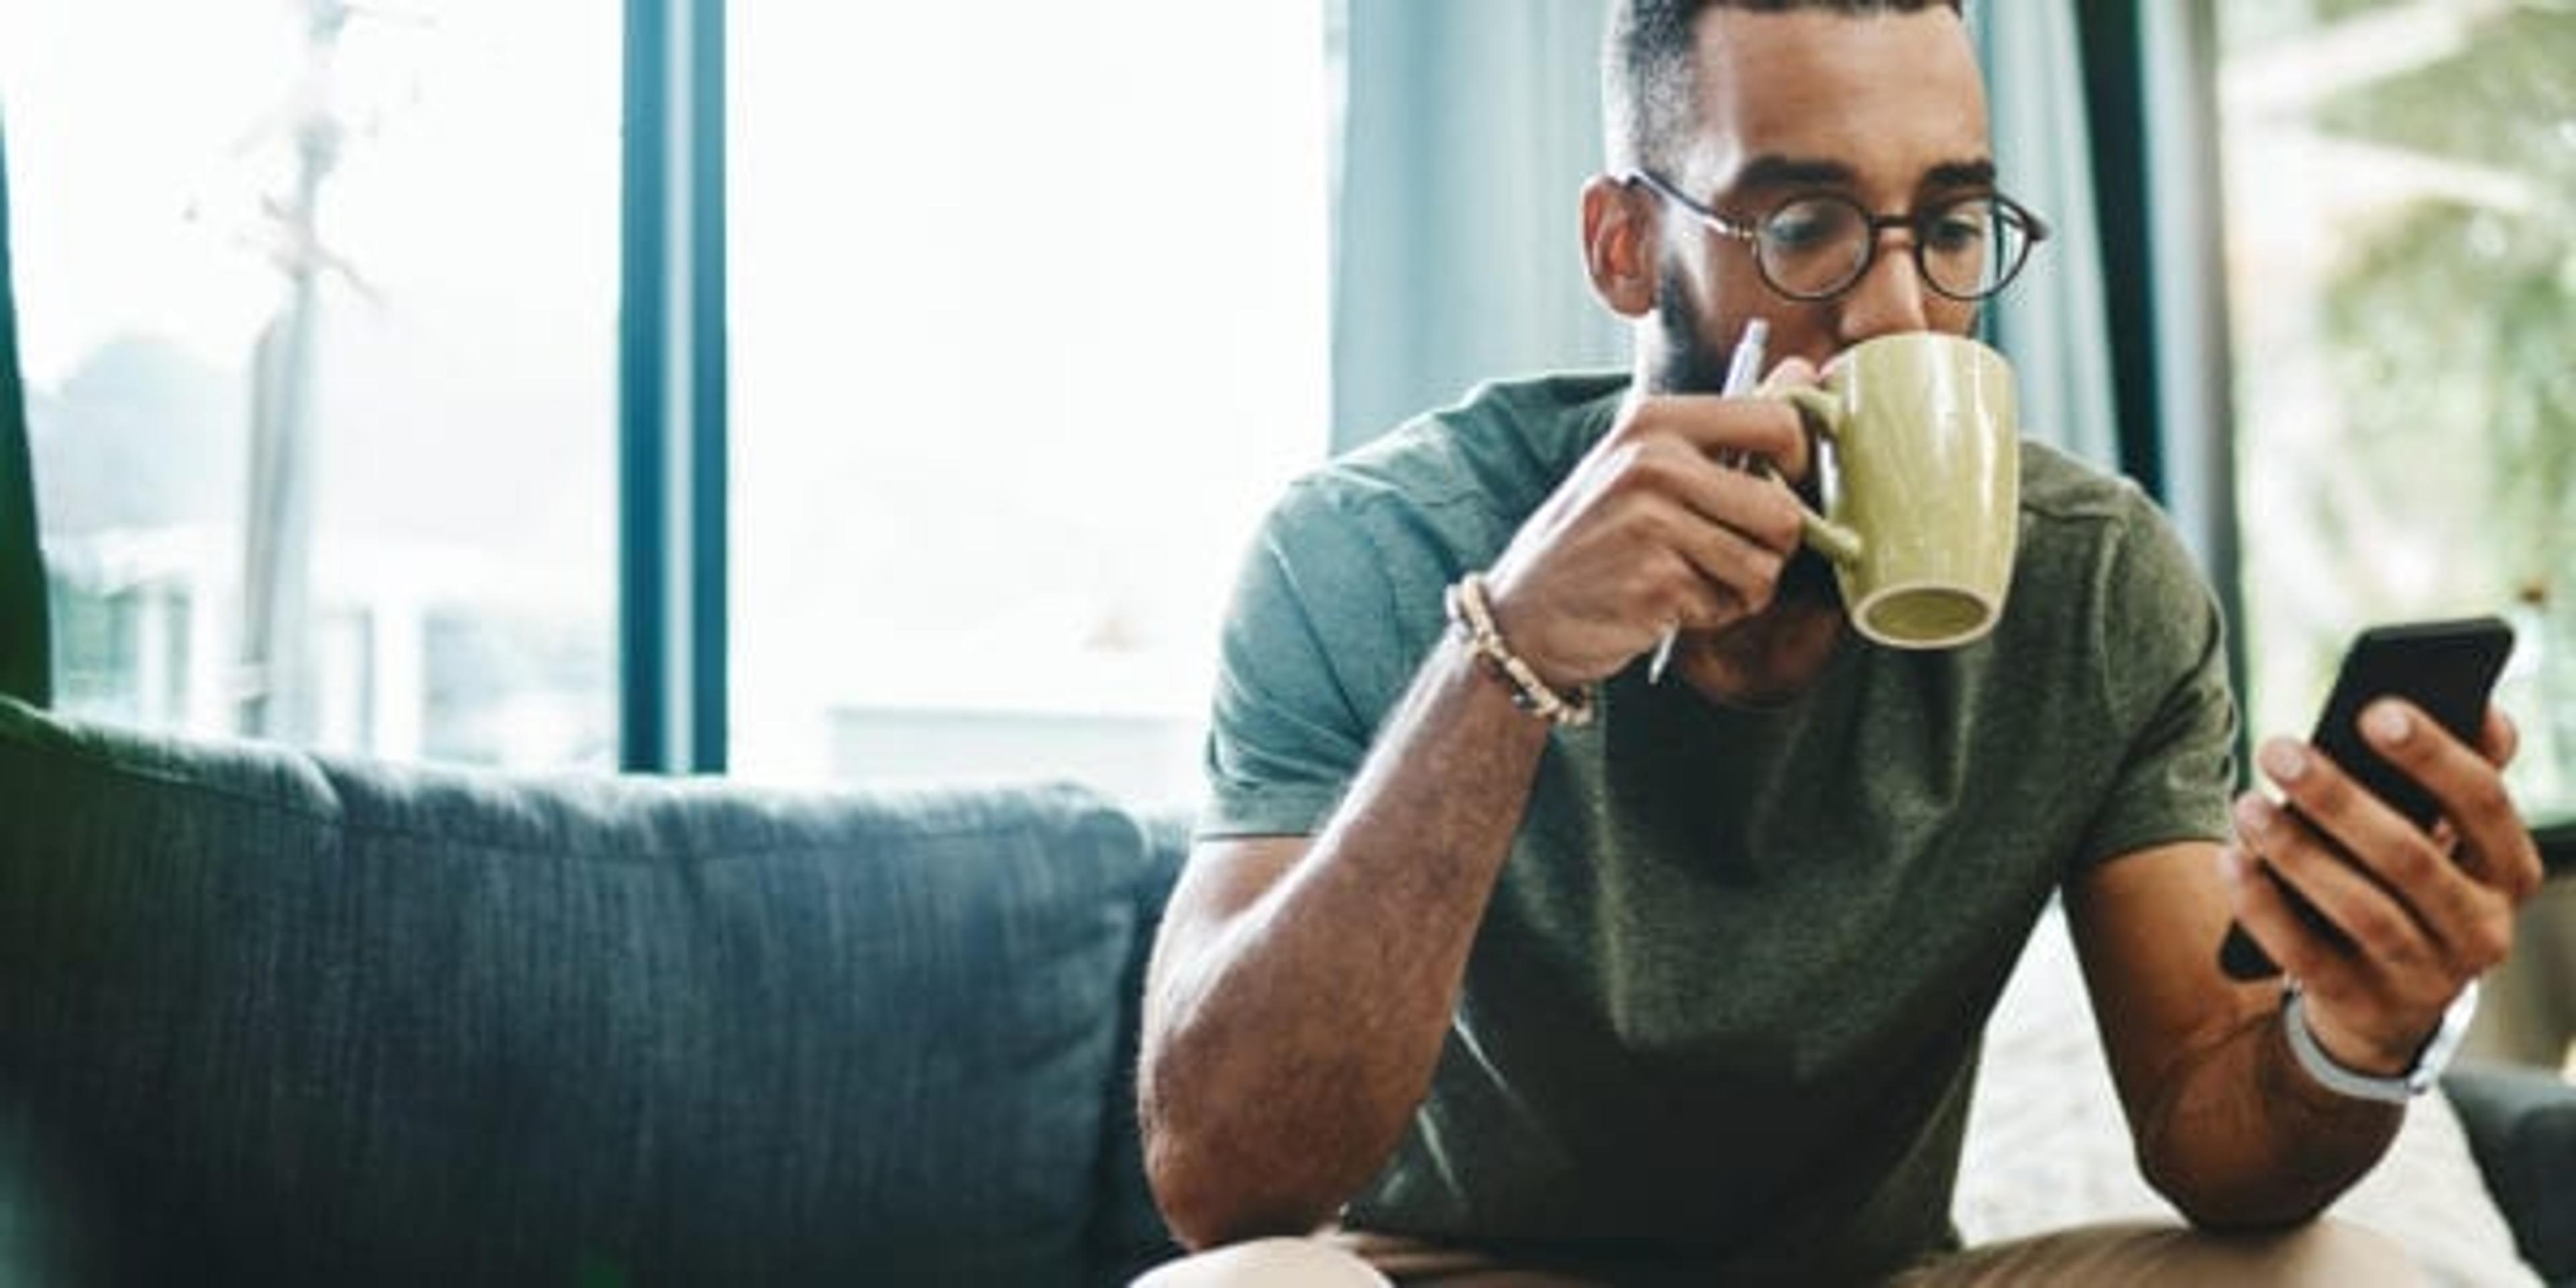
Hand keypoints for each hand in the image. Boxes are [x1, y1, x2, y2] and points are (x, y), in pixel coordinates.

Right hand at [1481, 362, 1820, 687]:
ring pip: (1763, 566)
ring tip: (1691, 579)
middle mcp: (1652, 462)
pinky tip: (1666, 604)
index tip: (1777, 489)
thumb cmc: (1596, 538)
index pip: (1777, 421)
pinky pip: (1729, 604)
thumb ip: (1729, 423)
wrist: (1524, 615)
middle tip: (1728, 555)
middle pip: (1782, 511)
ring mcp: (1651, 522)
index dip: (1800, 465)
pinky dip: (1710, 614)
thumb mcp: (1648, 463)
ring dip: (1740, 588)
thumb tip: (1805, 372)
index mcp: (1655, 421)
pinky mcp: (1655, 580)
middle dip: (1770, 549)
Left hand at [2222, 701, 2543, 1073]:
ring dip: (2297, 852)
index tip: (2374, 708)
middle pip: (2410, 857)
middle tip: (2278, 749)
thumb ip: (2460, 778)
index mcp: (2509, 871)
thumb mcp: (2447, 839)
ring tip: (2245, 804)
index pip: (2484, 803)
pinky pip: (2308, 956)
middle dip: (2340, 799)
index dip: (2433, 755)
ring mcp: (2427, 977)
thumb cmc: (2411, 887)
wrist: (2388, 1003)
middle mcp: (2482, 929)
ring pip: (2361, 910)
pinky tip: (2231, 861)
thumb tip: (2485, 710)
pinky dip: (2265, 907)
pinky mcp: (2366, 1007)